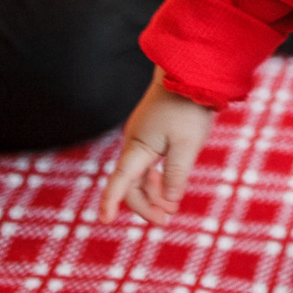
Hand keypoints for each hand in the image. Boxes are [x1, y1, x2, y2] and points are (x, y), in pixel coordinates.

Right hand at [98, 69, 215, 226]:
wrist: (188, 72)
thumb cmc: (187, 107)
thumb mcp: (187, 145)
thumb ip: (176, 175)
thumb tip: (169, 202)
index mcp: (138, 147)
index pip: (121, 181)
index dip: (111, 202)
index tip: (104, 220)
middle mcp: (135, 144)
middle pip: (132, 183)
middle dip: (145, 205)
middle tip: (165, 221)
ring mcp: (143, 138)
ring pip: (141, 175)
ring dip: (152, 194)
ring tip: (169, 209)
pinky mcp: (153, 134)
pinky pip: (148, 164)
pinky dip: (156, 180)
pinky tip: (167, 188)